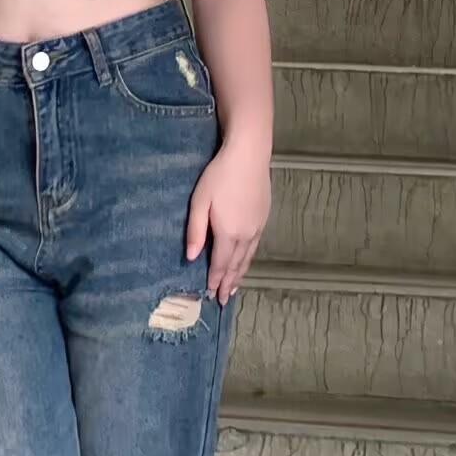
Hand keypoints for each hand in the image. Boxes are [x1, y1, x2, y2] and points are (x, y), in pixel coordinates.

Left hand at [185, 137, 270, 304]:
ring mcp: (257, 227)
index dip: (215, 280)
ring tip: (234, 288)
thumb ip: (195, 231)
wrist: (249, 156)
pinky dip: (249, 259)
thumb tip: (191, 257)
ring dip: (240, 274)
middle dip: (228, 283)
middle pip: (236, 265)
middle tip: (223, 299)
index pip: (220, 263)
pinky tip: (245, 261)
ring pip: (247, 257)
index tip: (211, 294)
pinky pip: (255, 247)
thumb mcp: (200, 202)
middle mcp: (245, 235)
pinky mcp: (264, 218)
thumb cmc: (219, 176)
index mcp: (228, 233)